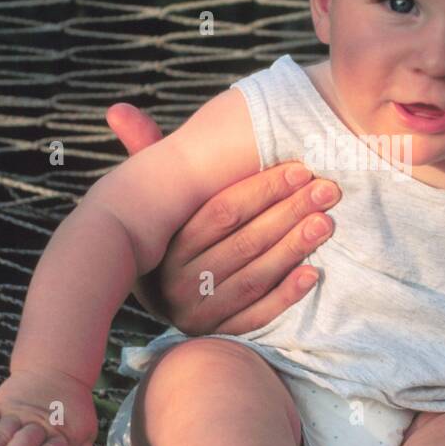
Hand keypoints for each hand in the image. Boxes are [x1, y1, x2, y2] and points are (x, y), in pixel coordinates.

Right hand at [105, 101, 341, 334]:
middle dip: (288, 213)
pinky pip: (256, 317)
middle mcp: (176, 282)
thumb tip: (117, 108)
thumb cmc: (170, 234)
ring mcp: (197, 313)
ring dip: (293, 248)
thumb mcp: (159, 199)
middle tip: (327, 190)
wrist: (167, 299)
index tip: (300, 169)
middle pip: (242, 243)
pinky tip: (314, 273)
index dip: (262, 188)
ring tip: (327, 222)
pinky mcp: (218, 336)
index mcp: (165, 244)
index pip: (221, 213)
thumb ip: (146, 153)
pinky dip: (286, 295)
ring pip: (253, 278)